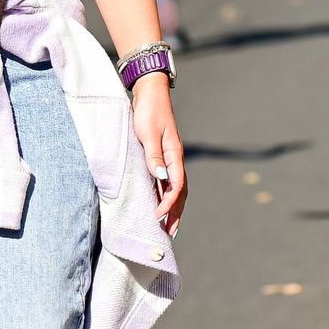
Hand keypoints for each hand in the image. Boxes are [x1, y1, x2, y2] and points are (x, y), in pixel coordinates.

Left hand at [131, 74, 185, 234]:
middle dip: (176, 214)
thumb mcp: (148, 132)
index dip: (169, 203)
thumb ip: (153, 156)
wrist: (149, 93)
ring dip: (173, 209)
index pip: (177, 185)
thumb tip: (160, 178)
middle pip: (180, 192)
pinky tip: (161, 206)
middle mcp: (175, 160)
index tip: (158, 217)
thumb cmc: (149, 111)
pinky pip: (167, 183)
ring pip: (176, 189)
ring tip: (168, 228)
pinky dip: (166, 197)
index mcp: (174, 155)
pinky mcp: (161, 157)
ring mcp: (169, 159)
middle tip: (169, 235)